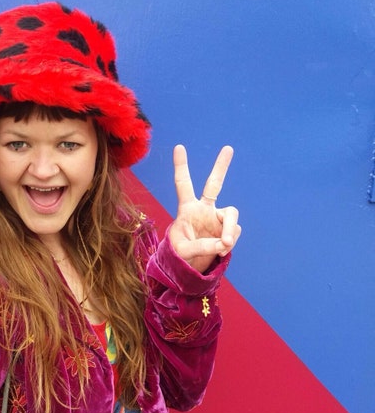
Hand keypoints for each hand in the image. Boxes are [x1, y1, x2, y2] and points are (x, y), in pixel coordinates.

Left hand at [168, 144, 240, 272]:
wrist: (190, 266)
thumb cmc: (180, 255)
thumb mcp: (184, 252)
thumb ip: (202, 247)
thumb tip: (224, 242)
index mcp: (187, 208)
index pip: (183, 184)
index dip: (181, 166)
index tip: (179, 146)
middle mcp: (204, 209)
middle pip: (214, 184)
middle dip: (221, 167)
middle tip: (228, 148)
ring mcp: (217, 219)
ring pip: (231, 215)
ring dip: (230, 229)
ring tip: (224, 244)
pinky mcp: (227, 230)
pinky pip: (233, 233)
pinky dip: (229, 243)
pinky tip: (221, 250)